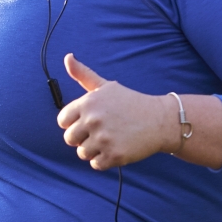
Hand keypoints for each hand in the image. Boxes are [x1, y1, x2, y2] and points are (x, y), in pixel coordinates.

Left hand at [56, 53, 173, 169]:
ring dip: (94, 150)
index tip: (88, 121)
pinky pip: (96, 164)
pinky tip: (117, 148)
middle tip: (101, 132)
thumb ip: (83, 74)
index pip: (62, 121)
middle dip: (82, 138)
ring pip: (82, 153)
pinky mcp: (114, 156)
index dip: (74, 123)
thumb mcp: (106, 85)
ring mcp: (104, 139)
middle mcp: (93, 120)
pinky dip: (105, 160)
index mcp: (88, 103)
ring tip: (110, 139)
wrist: (159, 120)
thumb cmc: (129, 102)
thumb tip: (67, 57)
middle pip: (69, 139)